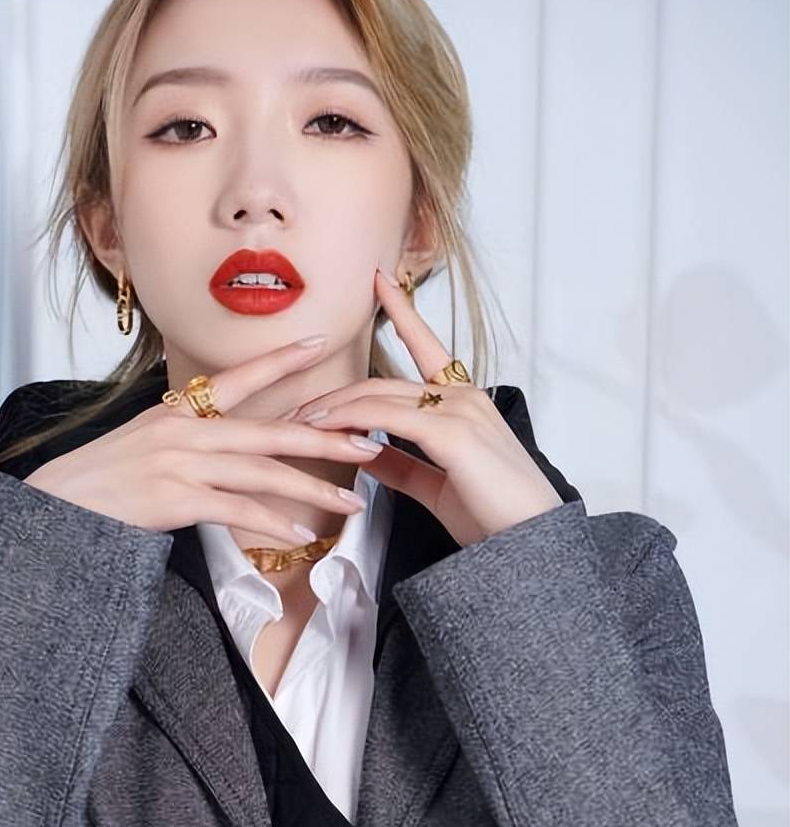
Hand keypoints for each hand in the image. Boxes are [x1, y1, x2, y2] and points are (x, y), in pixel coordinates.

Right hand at [23, 336, 381, 542]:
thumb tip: (227, 451)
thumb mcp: (144, 443)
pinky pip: (238, 511)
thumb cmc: (101, 482)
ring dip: (312, 490)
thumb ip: (187, 440)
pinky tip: (301, 536)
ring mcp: (181, 463)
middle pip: (269, 432)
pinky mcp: (176, 498)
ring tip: (350, 503)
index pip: (238, 378)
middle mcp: (184, 430)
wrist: (57, 507)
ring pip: (262, 474)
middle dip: (324, 438)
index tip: (319, 343)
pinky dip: (273, 525)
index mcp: (177, 411)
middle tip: (369, 441)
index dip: (281, 360)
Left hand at [289, 268, 562, 547]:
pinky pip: (387, 418)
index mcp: (464, 402)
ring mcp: (459, 410)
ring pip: (380, 396)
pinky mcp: (452, 433)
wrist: (529, 545)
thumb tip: (361, 450)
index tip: (380, 281)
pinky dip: (351, 421)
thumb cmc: (492, 517)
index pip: (426, 346)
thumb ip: (399, 462)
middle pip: (383, 383)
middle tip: (296, 410)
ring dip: (334, 409)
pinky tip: (324, 429)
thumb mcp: (435, 483)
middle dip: (335, 396)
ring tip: (298, 422)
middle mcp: (462, 396)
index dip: (403, 312)